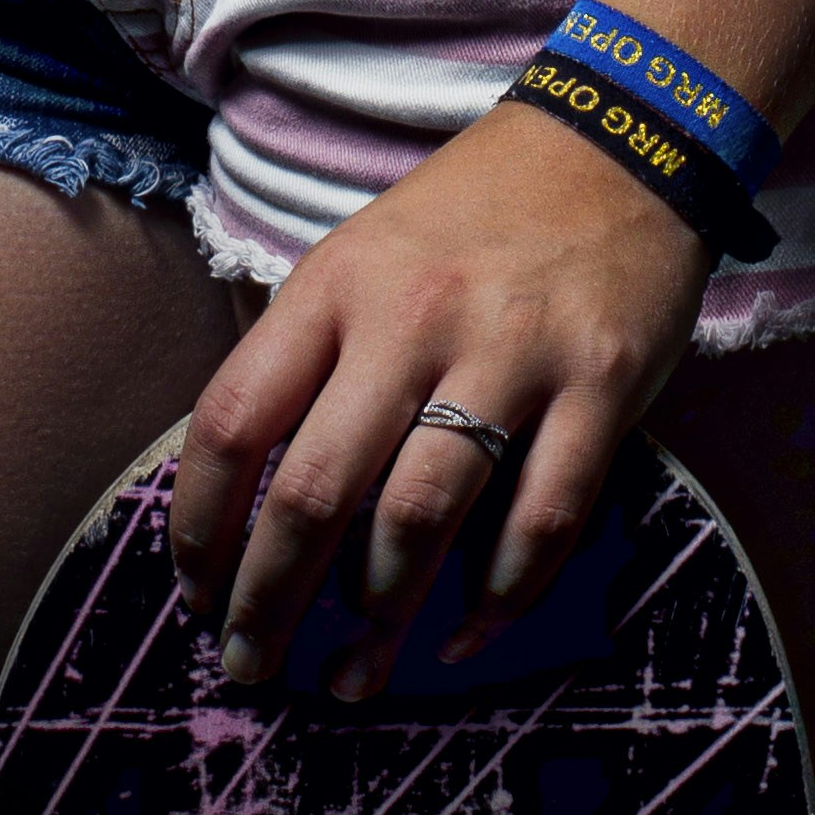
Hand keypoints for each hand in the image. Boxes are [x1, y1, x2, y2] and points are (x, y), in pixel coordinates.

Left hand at [168, 97, 712, 698]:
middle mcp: (414, 317)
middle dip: (269, 601)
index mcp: (339, 283)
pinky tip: (462, 636)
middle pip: (315, 491)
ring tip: (351, 675)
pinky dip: (495, 601)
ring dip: (377, 620)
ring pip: (420, 520)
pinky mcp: (600, 384)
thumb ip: (311, 357)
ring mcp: (511, 352)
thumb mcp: (364, 255)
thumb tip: (247, 500)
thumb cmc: (472, 216)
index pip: (234, 419)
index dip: (200, 525)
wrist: (619, 139)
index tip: (196, 593)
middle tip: (252, 665)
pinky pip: (539, 523)